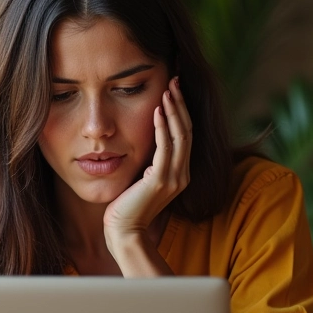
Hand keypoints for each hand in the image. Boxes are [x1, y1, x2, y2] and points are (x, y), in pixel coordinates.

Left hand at [103, 76, 191, 256]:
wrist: (124, 232)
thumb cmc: (127, 206)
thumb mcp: (141, 177)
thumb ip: (148, 160)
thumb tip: (144, 138)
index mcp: (180, 173)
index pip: (185, 135)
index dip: (182, 111)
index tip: (174, 90)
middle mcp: (182, 174)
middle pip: (188, 131)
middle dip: (181, 104)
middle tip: (174, 80)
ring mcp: (174, 178)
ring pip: (181, 136)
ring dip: (174, 110)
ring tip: (168, 89)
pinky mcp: (161, 180)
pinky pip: (166, 148)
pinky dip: (163, 127)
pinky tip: (157, 110)